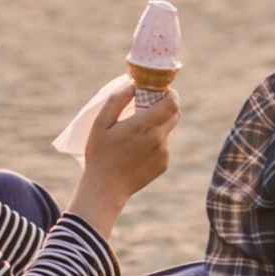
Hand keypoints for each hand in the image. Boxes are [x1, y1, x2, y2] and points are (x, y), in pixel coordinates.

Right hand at [68, 83, 180, 238]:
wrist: (106, 189)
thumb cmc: (100, 154)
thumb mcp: (100, 124)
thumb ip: (116, 101)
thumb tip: (132, 86)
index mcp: (144, 125)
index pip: (172, 102)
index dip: (170, 94)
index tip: (160, 91)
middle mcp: (158, 138)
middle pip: (174, 114)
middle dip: (164, 107)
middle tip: (147, 107)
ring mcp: (163, 153)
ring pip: (168, 130)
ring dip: (157, 126)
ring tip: (136, 133)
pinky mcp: (163, 164)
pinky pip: (164, 146)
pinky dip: (155, 143)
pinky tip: (136, 151)